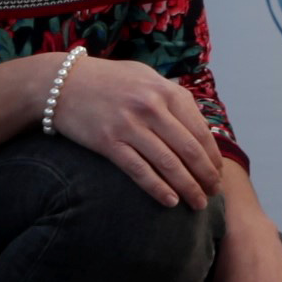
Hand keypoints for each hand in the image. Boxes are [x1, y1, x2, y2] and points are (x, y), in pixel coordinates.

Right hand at [49, 53, 224, 208]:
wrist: (63, 83)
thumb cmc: (108, 80)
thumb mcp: (146, 78)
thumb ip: (171, 98)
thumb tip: (197, 126)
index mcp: (166, 90)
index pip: (199, 130)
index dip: (212, 156)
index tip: (218, 173)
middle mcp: (151, 107)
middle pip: (189, 149)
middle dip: (206, 175)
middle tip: (214, 193)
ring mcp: (130, 125)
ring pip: (168, 163)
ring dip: (188, 187)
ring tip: (198, 203)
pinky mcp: (108, 142)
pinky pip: (139, 171)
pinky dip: (158, 188)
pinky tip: (170, 201)